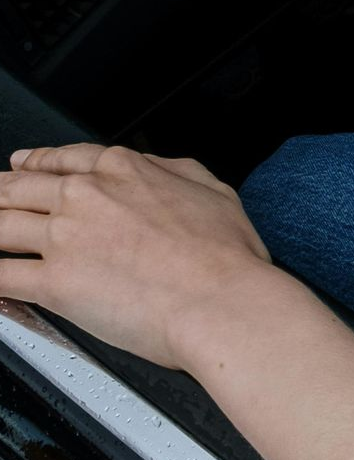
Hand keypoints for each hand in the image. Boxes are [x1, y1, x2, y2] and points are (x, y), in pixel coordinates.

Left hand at [0, 143, 274, 370]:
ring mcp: (65, 238)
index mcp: (122, 170)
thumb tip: (156, 167)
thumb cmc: (225, 256)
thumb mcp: (211, 187)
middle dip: (0, 190)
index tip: (22, 166)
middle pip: (20, 186)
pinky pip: (2, 276)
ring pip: (2, 224)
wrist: (220, 301)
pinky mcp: (54, 283)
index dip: (34, 162)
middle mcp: (86, 197)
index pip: (62, 158)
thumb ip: (173, 170)